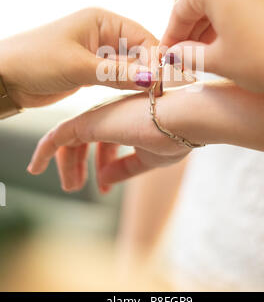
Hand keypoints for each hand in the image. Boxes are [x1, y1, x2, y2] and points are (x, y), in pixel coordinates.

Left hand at [0, 7, 157, 107]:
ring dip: (139, 80)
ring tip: (151, 98)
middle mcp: (103, 33)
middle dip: (150, 71)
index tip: (163, 82)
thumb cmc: (35, 61)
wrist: (5, 77)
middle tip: (160, 94)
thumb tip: (152, 79)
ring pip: (130, 66)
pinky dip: (126, 86)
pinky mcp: (92, 70)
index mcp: (102, 20)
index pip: (143, 37)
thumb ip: (116, 72)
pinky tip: (135, 98)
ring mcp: (98, 52)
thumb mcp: (78, 66)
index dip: (156, 59)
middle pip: (140, 51)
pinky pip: (117, 76)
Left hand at [27, 90, 190, 189]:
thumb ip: (125, 168)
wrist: (187, 117)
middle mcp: (109, 114)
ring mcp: (99, 116)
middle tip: (75, 186)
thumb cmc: (177, 134)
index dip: (103, 162)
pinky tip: (37, 165)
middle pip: (83, 141)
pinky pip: (57, 137)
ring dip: (66, 165)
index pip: (105, 141)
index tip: (104, 185)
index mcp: (126, 119)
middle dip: (78, 164)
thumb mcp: (149, 158)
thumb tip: (104, 179)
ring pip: (69, 141)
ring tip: (70, 186)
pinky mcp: (89, 121)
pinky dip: (44, 151)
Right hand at [161, 0, 263, 92]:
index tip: (165, 54)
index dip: (170, 34)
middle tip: (181, 58)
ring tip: (201, 57)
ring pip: (220, 4)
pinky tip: (224, 46)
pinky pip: (239, 5)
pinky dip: (227, 24)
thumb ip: (188, 54)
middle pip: (201, 3)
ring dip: (207, 30)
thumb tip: (175, 54)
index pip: (181, 8)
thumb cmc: (261, 58)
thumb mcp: (218, 60)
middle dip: (189, 32)